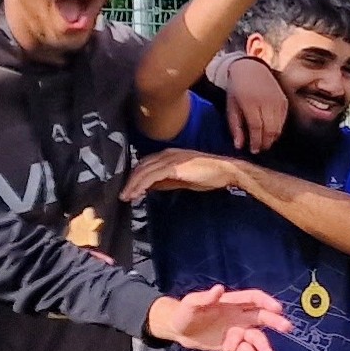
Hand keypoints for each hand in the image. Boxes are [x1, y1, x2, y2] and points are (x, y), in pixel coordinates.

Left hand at [122, 148, 246, 200]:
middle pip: (142, 166)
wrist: (225, 170)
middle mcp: (167, 154)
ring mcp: (170, 158)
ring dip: (133, 185)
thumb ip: (166, 182)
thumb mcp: (183, 179)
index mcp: (169, 155)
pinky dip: (143, 184)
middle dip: (131, 181)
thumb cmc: (209, 175)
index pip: (147, 164)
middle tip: (124, 196)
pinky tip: (138, 193)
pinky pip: (153, 175)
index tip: (130, 190)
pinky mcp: (174, 166)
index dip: (136, 177)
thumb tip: (151, 188)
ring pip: (144, 171)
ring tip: (127, 197)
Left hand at [148, 286, 292, 350]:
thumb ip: (205, 297)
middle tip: (287, 328)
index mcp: (232, 302)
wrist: (177, 330)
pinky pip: (246, 350)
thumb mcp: (191, 304)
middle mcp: (239, 316)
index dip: (267, 302)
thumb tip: (219, 289)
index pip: (254, 299)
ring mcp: (237, 331)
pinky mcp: (232, 345)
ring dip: (264, 345)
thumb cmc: (184, 312)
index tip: (277, 309)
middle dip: (275, 322)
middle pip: (262, 317)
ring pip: (256, 337)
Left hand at [223, 55, 286, 154]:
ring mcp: (277, 100)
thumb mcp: (231, 107)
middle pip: (270, 129)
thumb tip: (239, 146)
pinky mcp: (283, 100)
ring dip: (272, 138)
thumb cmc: (237, 89)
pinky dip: (278, 128)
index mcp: (250, 102)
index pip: (257, 128)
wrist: (250, 68)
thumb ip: (235, 127)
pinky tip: (270, 132)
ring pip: (278, 126)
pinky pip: (283, 120)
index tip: (253, 150)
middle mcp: (266, 101)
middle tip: (259, 149)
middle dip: (265, 143)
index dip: (256, 142)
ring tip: (264, 143)